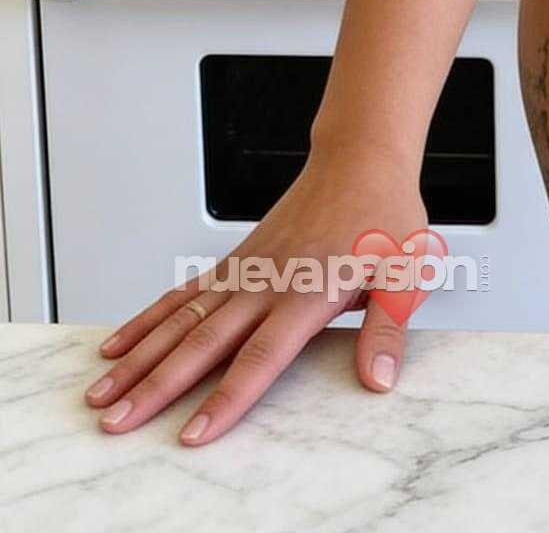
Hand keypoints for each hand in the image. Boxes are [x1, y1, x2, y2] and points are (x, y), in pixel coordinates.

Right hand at [82, 144, 427, 446]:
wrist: (359, 158)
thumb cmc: (383, 214)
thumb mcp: (405, 272)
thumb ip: (387, 328)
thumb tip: (378, 378)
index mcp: (308, 292)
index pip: (262, 355)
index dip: (227, 397)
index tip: (193, 433)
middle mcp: (267, 283)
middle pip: (203, 343)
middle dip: (157, 387)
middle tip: (116, 423)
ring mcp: (244, 271)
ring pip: (181, 320)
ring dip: (139, 358)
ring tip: (100, 393)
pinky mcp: (234, 261)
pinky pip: (183, 295)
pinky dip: (148, 320)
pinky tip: (118, 345)